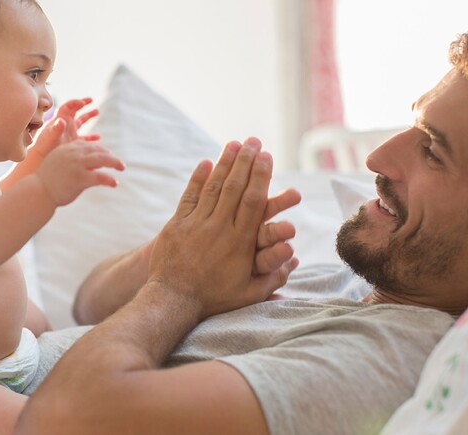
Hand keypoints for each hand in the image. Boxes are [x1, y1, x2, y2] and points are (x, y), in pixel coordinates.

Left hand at [31, 98, 99, 157]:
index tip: (83, 102)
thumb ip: (56, 128)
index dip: (75, 102)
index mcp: (59, 119)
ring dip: (88, 116)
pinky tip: (98, 137)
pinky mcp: (73, 142)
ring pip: (81, 121)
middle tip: (91, 100)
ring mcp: (70, 132)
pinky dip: (91, 136)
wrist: (42, 157)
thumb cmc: (44, 146)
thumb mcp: (51, 136)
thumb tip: (62, 121)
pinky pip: (84, 137)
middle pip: (75, 110)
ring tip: (97, 111)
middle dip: (83, 104)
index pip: (68, 107)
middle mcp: (65, 124)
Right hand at [36, 119, 124, 205]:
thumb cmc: (48, 181)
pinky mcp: (80, 178)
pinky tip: (115, 183)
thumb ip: (73, 160)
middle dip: (111, 156)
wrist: (38, 192)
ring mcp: (77, 165)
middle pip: (99, 150)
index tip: (109, 156)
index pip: (89, 145)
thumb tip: (87, 163)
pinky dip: (109, 179)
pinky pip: (100, 177)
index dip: (102, 150)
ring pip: (102, 159)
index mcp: (68, 148)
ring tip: (122, 168)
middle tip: (120, 164)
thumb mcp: (59, 162)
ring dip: (115, 163)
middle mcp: (73, 154)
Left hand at [147, 137, 296, 318]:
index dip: (261, 176)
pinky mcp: (177, 224)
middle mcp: (219, 227)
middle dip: (246, 161)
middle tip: (254, 141)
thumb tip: (295, 258)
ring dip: (224, 163)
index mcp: (240, 242)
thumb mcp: (248, 293)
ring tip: (234, 144)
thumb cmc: (213, 298)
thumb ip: (273, 276)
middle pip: (235, 187)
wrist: (172, 299)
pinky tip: (206, 162)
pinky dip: (197, 178)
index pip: (254, 201)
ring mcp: (196, 223)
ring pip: (213, 187)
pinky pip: (189, 196)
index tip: (267, 156)